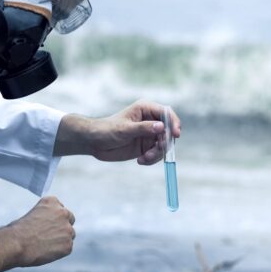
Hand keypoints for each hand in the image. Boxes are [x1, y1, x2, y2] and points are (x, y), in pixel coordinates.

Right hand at [0, 196, 75, 271]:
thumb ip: (46, 215)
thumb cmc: (18, 231)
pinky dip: (59, 251)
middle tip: (49, 235)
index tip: (46, 225)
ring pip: (70, 234)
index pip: (61, 209)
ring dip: (61, 239)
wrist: (15, 244)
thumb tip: (53, 224)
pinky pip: (67, 247)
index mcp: (52, 202)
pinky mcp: (68, 244)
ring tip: (44, 244)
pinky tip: (46, 251)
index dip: (54, 218)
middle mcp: (63, 213)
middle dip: (62, 226)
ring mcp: (67, 229)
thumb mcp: (32, 213)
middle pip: (70, 219)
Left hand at [53, 101, 180, 164]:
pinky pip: (157, 154)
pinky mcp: (147, 146)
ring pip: (164, 145)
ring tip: (144, 158)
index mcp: (146, 109)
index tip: (175, 135)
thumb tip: (162, 127)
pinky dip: (152, 159)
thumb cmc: (106, 130)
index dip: (174, 123)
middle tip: (154, 151)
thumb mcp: (125, 129)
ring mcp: (150, 134)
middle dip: (164, 143)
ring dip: (157, 154)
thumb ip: (143, 128)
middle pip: (169, 131)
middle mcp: (150, 121)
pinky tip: (140, 161)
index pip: (167, 113)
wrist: (95, 143)